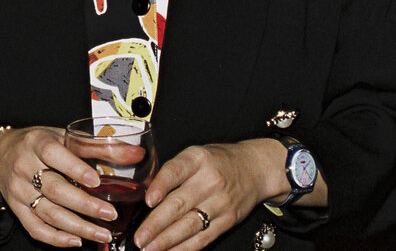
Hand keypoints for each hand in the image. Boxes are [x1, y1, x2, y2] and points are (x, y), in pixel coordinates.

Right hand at [0, 126, 135, 247]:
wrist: (1, 154)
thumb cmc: (38, 144)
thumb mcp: (65, 137)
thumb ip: (100, 146)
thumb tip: (136, 154)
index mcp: (37, 144)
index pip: (54, 155)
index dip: (75, 168)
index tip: (96, 181)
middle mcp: (25, 167)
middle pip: (55, 189)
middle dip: (84, 205)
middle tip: (110, 214)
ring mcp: (19, 191)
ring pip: (48, 213)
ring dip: (78, 226)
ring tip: (102, 233)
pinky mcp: (17, 209)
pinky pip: (35, 228)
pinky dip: (56, 238)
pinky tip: (76, 240)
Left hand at [134, 139, 282, 250]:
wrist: (255, 169)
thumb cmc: (218, 161)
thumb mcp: (195, 154)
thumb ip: (172, 171)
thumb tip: (146, 195)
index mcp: (197, 159)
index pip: (176, 171)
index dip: (161, 186)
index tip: (148, 200)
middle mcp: (209, 181)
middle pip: (180, 204)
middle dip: (156, 224)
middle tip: (140, 237)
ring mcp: (220, 202)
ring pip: (190, 225)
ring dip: (167, 240)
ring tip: (149, 248)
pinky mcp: (227, 220)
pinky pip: (204, 237)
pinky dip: (185, 248)